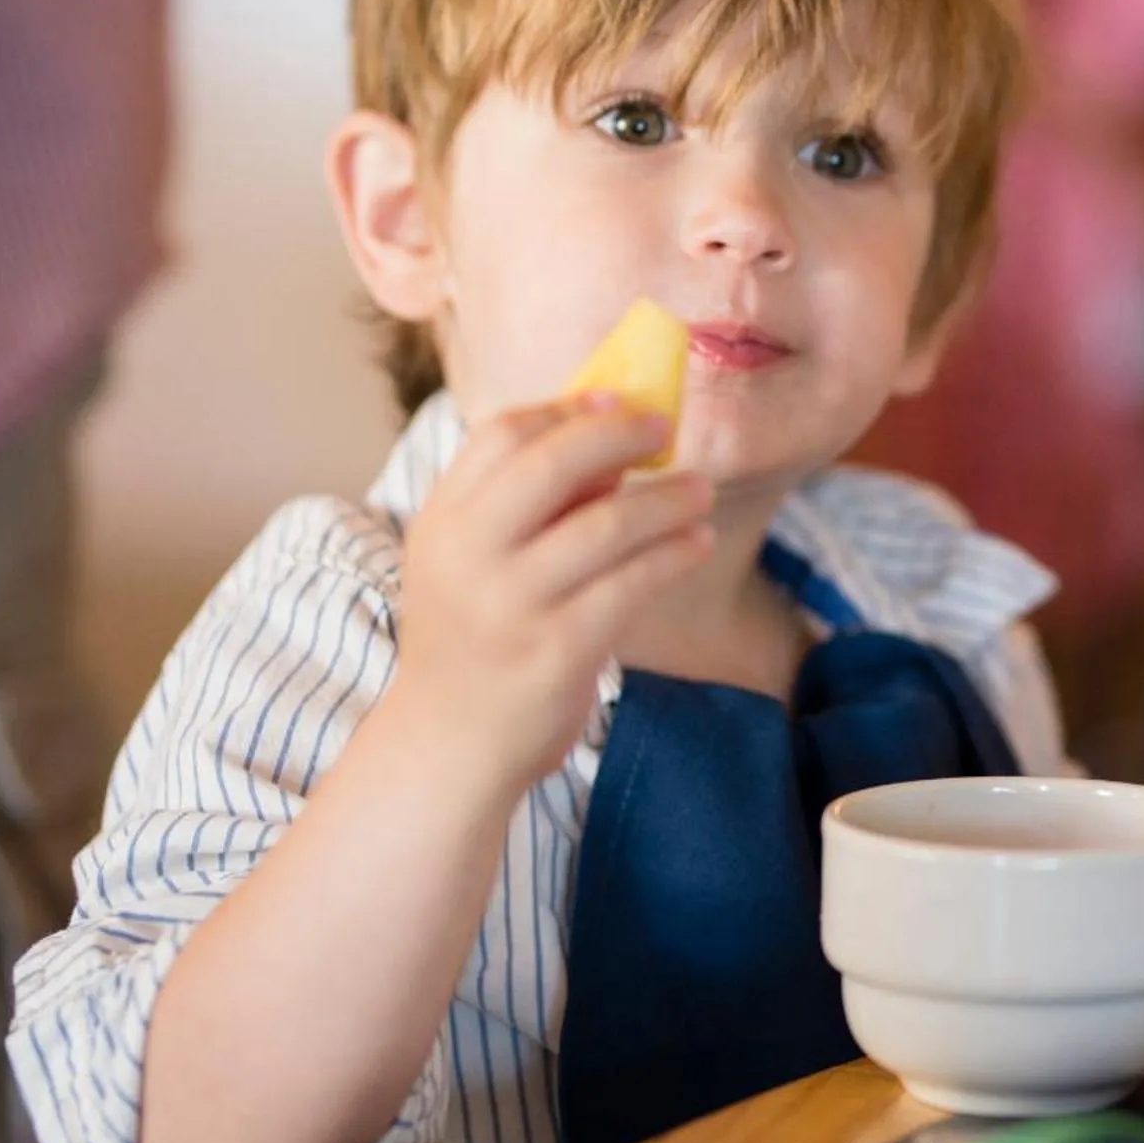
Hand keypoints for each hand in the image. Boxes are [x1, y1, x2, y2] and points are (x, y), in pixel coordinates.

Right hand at [388, 396, 713, 793]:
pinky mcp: (556, 651)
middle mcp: (468, 556)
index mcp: (442, 521)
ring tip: (701, 490)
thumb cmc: (476, 638)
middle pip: (551, 463)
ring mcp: (510, 604)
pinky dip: (673, 554)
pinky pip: (630, 585)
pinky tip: (697, 542)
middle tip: (666, 430)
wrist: (449, 743)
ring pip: (606, 525)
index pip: (499, 435)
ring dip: (667, 499)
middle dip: (618, 435)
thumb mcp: (472, 562)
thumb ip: (524, 504)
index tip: (617, 399)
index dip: (565, 410)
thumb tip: (612, 440)